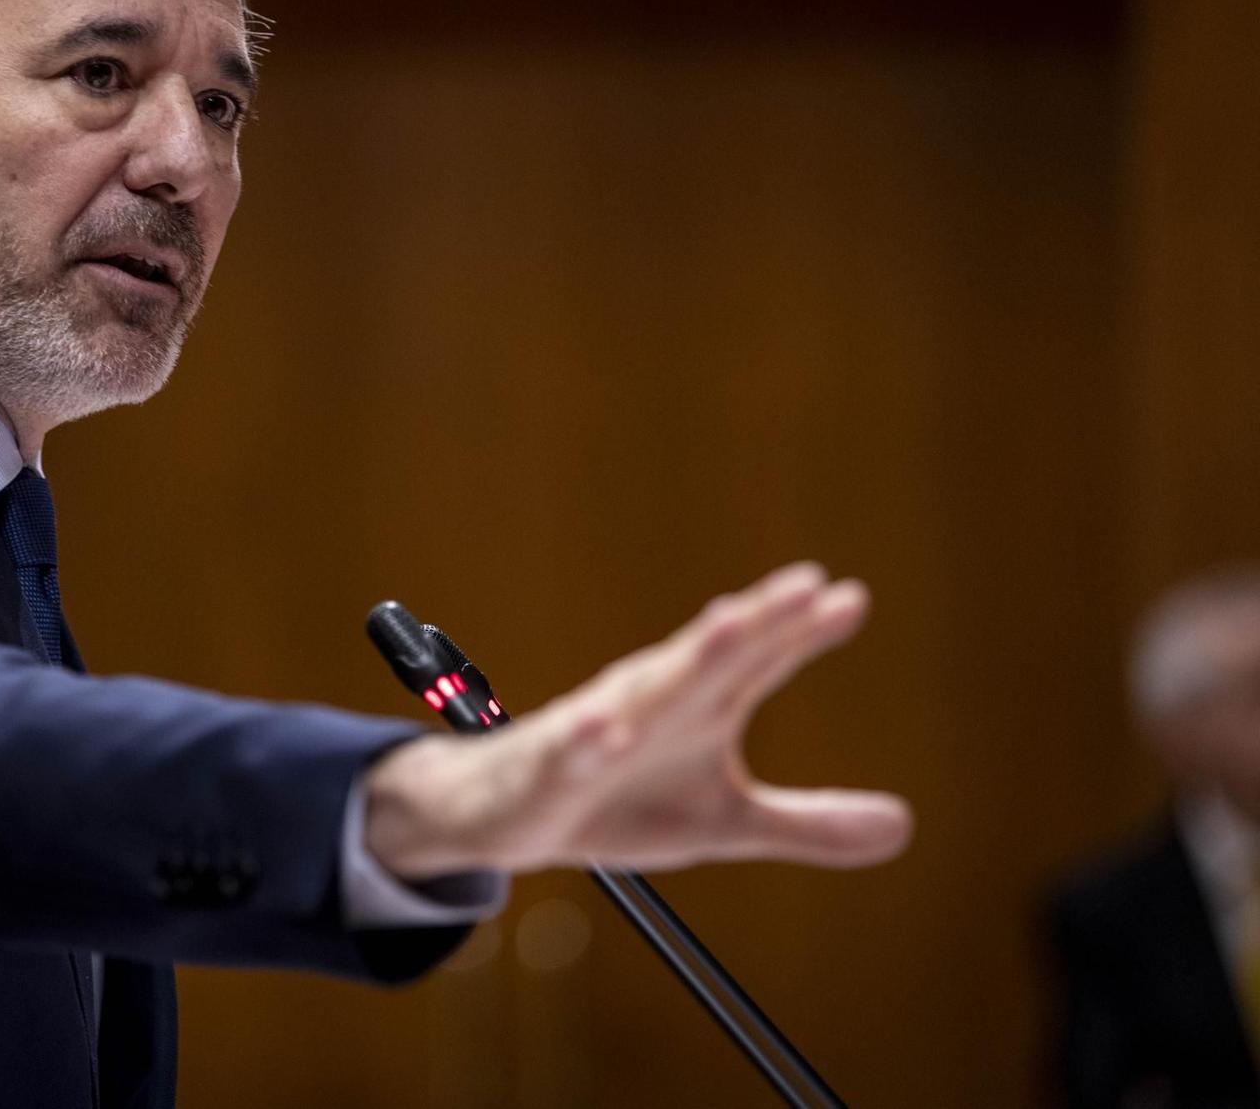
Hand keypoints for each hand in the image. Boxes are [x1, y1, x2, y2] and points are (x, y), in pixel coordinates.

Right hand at [362, 562, 912, 877]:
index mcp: (701, 709)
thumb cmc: (620, 801)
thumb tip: (904, 826)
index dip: (801, 631)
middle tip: (804, 586)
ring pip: (647, 687)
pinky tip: (602, 729)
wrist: (508, 817)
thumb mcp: (726, 822)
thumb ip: (808, 820)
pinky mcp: (553, 766)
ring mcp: (602, 728)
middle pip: (713, 656)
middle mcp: (656, 702)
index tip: (851, 598)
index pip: (757, 661)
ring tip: (727, 624)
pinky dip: (588, 738)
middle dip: (756, 620)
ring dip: (686, 656)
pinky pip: (572, 748)